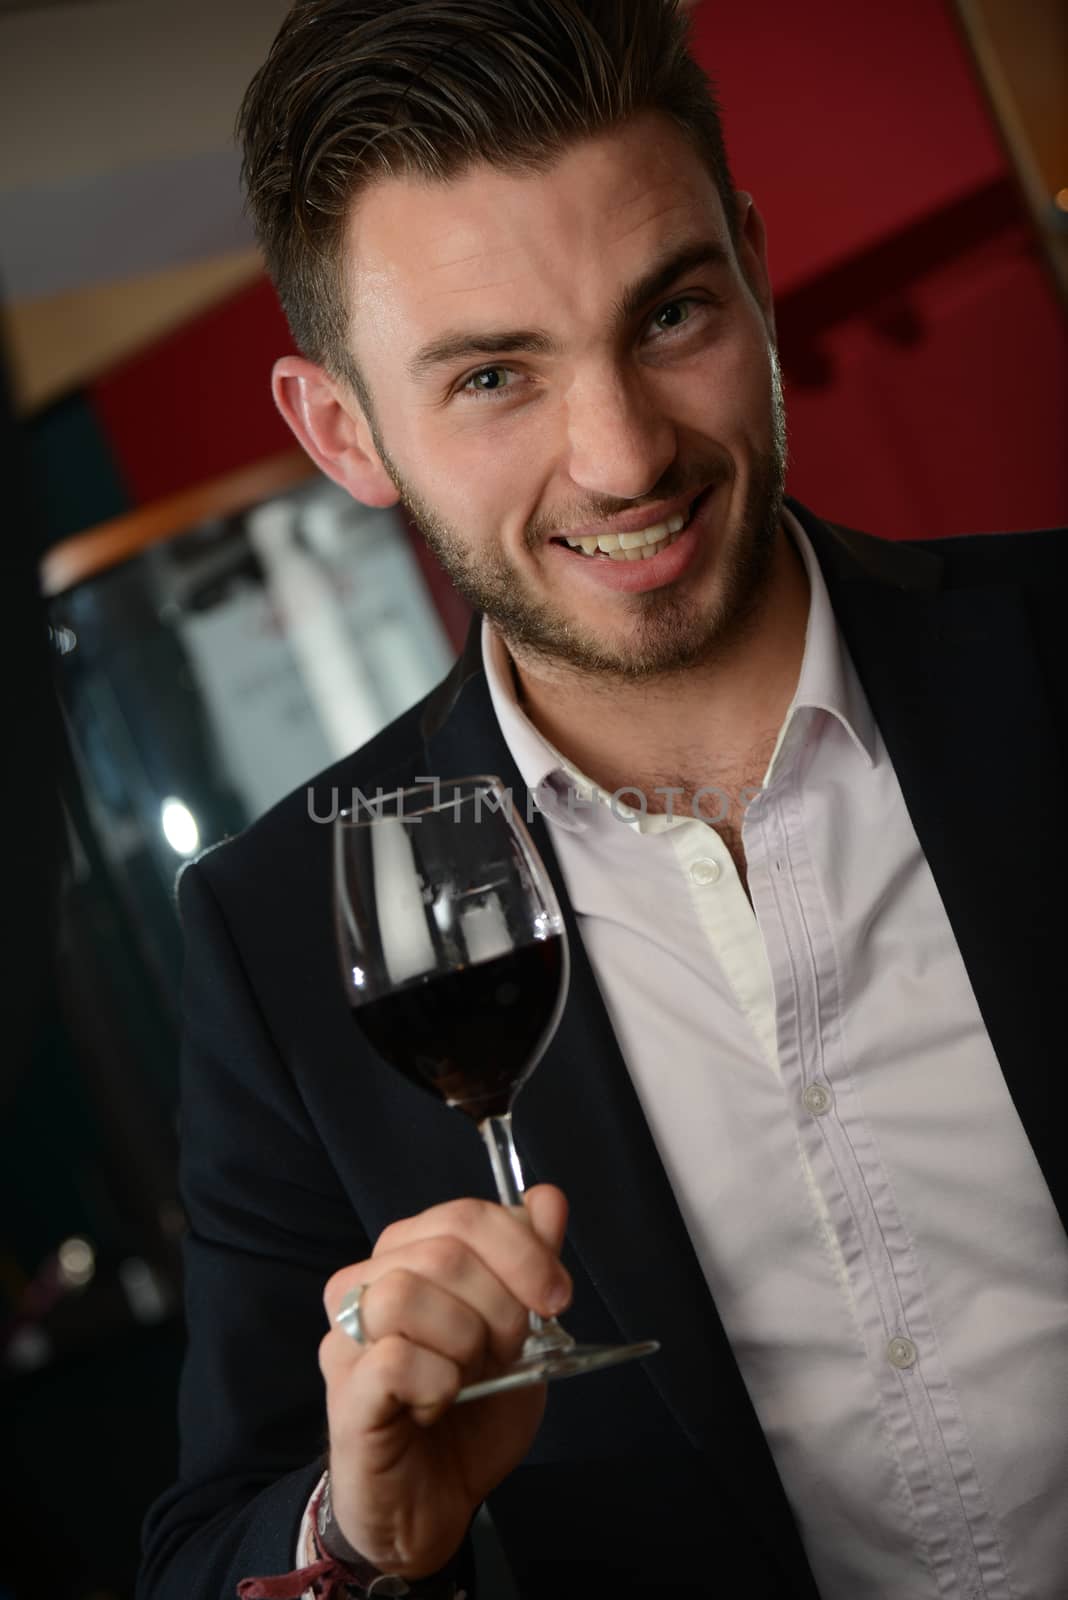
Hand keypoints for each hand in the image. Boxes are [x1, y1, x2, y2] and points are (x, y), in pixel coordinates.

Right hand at [319, 1185, 570, 1578]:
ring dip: (462, 1341)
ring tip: (466, 1378)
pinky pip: (393, 1359)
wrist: (434, 1508)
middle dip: (501, 1304)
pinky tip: (437, 1405)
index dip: (521, 1250)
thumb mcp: (520, 1337)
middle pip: (442, 1249)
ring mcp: (347, 1338)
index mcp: (408, 1258)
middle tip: (509, 1352)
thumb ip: (531, 1266)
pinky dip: (436, 1384)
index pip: (463, 1216)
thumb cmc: (470, 1417)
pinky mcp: (344, 1392)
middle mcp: (367, 1284)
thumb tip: (547, 1198)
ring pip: (406, 1293)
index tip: (557, 1297)